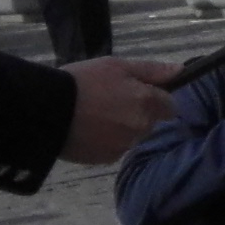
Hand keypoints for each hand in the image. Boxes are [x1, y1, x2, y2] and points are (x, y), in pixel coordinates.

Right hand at [56, 58, 177, 163]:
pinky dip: (106, 141)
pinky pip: (114, 148)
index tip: (139, 93)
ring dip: (121, 128)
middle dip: (137, 113)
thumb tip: (180, 71)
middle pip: (150, 122)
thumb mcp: (116, 66)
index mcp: (146, 103)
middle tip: (109, 101)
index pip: (170, 106)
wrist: (45, 110)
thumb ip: (151, 70)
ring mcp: (124, 145)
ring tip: (95, 115)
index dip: (157, 99)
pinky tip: (87, 129)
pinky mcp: (106, 158)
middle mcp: (140, 127)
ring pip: (132, 136)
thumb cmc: (81, 82)